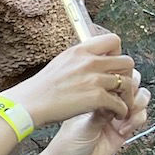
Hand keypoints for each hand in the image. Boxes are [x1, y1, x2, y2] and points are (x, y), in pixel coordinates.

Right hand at [5, 35, 134, 124]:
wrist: (27, 104)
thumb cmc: (38, 89)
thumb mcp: (59, 64)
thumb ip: (78, 60)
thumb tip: (91, 62)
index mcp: (79, 51)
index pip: (113, 40)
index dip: (118, 53)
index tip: (112, 66)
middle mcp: (89, 62)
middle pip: (127, 61)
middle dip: (127, 75)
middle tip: (120, 87)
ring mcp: (94, 79)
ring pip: (127, 83)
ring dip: (126, 96)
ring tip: (120, 104)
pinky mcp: (96, 97)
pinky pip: (120, 103)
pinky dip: (121, 110)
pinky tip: (115, 114)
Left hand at [36, 82, 153, 154]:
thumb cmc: (64, 144)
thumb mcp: (80, 124)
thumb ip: (99, 110)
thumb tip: (113, 95)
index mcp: (92, 96)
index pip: (112, 78)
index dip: (120, 78)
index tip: (116, 85)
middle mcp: (106, 104)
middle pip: (130, 85)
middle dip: (131, 89)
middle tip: (123, 99)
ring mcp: (116, 116)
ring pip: (139, 100)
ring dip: (137, 103)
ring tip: (125, 114)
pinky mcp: (123, 130)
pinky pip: (140, 118)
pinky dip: (137, 119)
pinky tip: (124, 128)